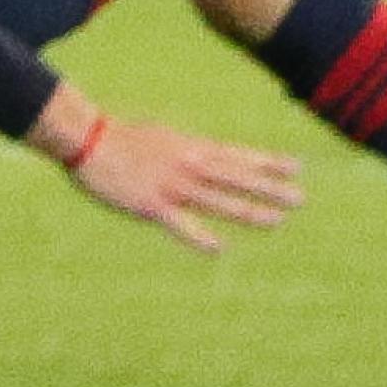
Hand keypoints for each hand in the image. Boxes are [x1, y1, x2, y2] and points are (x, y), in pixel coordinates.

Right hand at [66, 118, 301, 253]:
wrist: (86, 140)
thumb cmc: (122, 138)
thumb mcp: (163, 138)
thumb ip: (188, 152)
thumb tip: (210, 158)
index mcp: (191, 148)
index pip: (237, 156)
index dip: (267, 162)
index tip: (296, 167)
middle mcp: (188, 166)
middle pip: (236, 178)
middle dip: (270, 189)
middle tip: (300, 199)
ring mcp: (171, 185)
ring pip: (217, 201)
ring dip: (248, 211)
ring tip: (276, 221)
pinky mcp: (150, 205)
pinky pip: (179, 223)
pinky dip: (198, 236)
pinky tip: (218, 248)